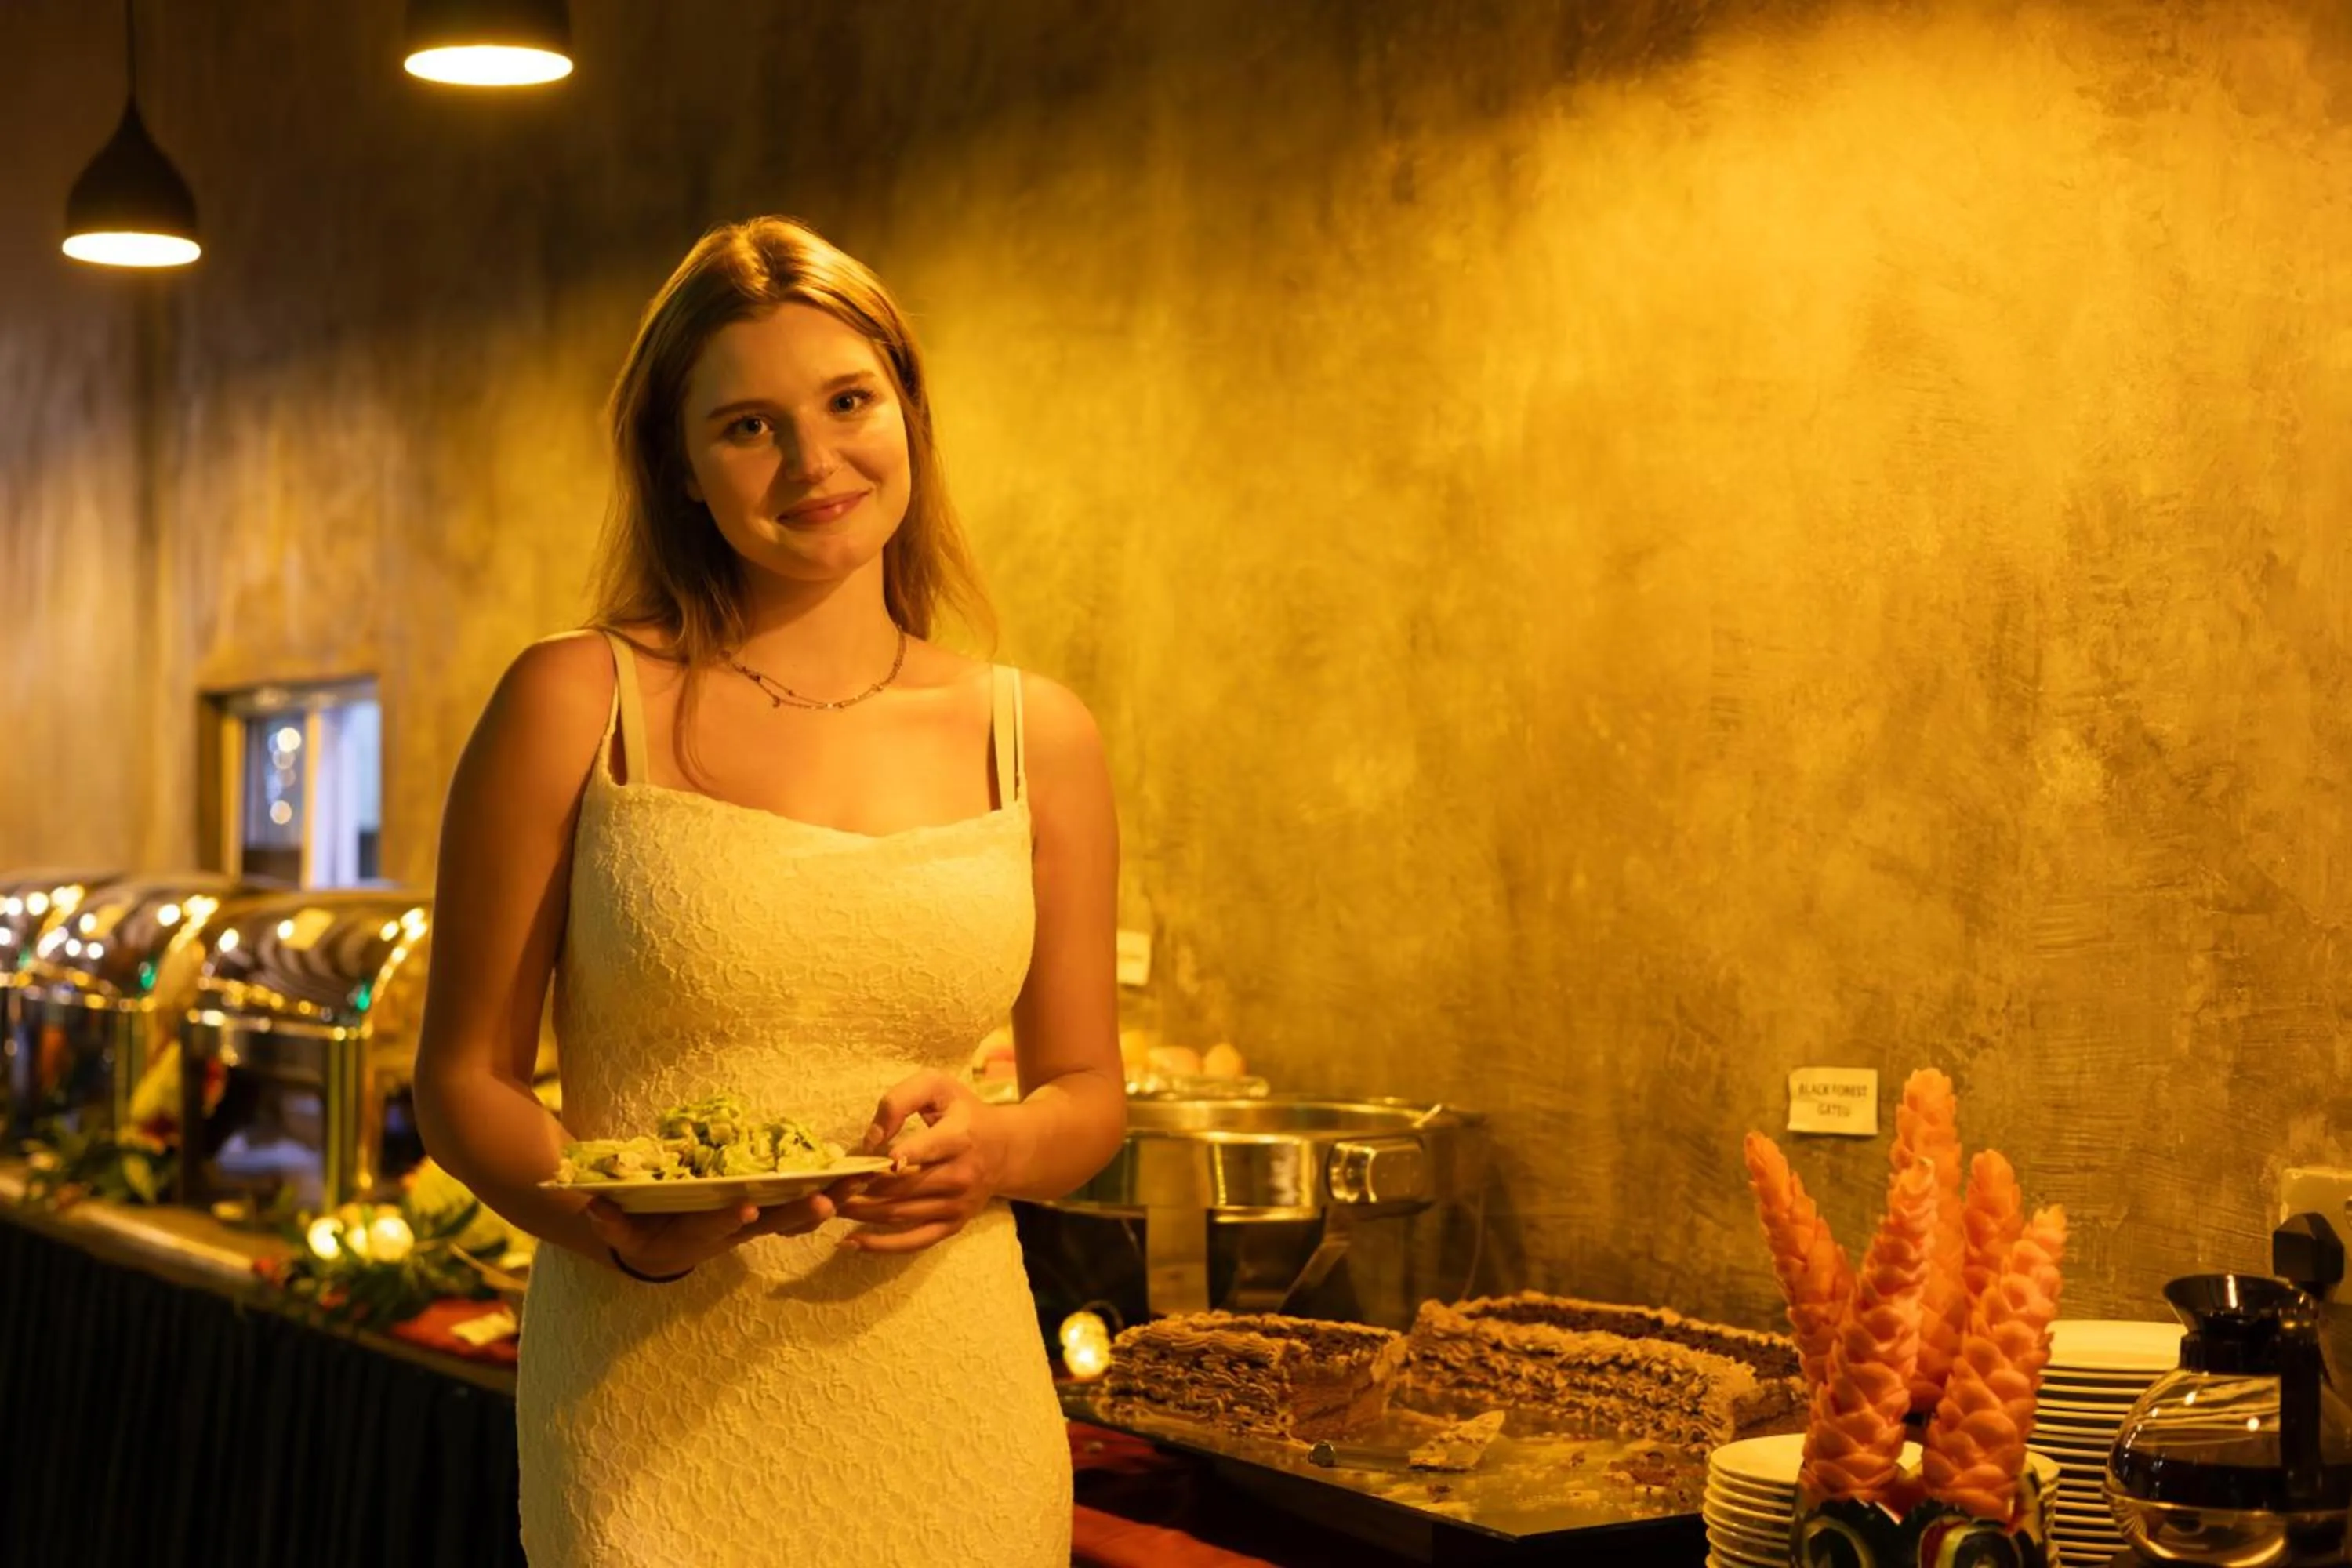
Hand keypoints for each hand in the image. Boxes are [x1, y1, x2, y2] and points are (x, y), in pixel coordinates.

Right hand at [583, 1192, 835, 1278]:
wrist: (660, 1250)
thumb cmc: (639, 1234)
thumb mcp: (620, 1232)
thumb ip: (609, 1220)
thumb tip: (592, 1205)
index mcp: (699, 1233)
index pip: (716, 1227)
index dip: (729, 1219)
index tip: (746, 1209)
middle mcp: (734, 1231)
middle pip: (772, 1224)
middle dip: (798, 1215)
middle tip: (827, 1202)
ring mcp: (755, 1223)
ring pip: (796, 1215)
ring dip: (826, 1202)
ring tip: (857, 1186)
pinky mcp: (767, 1213)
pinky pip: (802, 1205)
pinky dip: (830, 1193)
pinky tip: (858, 1179)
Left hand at [834, 1069, 1008, 1254]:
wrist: (1006, 1148)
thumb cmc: (963, 1112)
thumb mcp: (937, 1087)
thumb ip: (901, 1100)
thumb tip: (872, 1140)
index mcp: (959, 1137)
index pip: (920, 1151)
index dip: (888, 1160)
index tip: (856, 1164)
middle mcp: (961, 1175)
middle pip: (900, 1189)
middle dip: (857, 1190)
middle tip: (824, 1187)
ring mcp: (957, 1205)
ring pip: (899, 1214)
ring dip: (859, 1213)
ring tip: (828, 1206)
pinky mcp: (953, 1225)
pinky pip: (913, 1242)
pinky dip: (880, 1246)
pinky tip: (850, 1242)